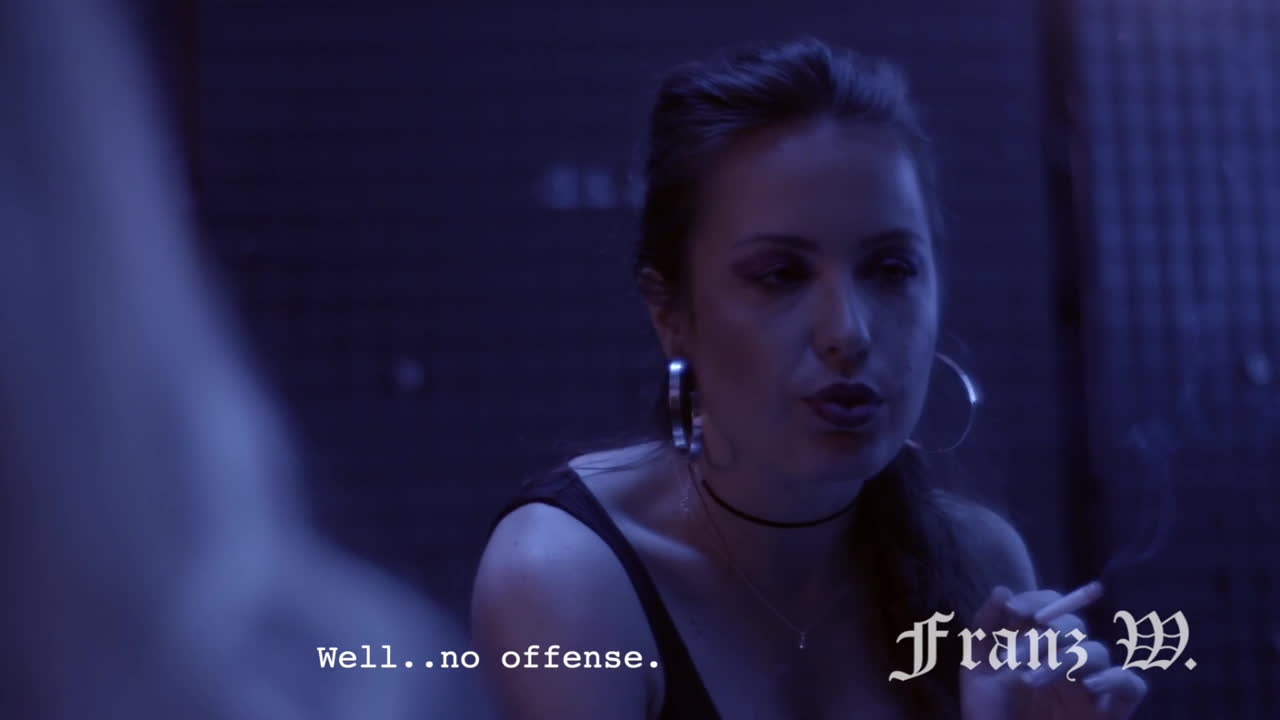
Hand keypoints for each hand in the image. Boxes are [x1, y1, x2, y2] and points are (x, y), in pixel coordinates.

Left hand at [959, 582, 1147, 718]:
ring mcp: (1091, 685)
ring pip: (1096, 652)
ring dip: (1064, 659)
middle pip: (1073, 626)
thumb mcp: (978, 671)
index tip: (1013, 610)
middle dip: (1043, 636)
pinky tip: (1088, 686)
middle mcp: (1067, 660)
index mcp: (1040, 645)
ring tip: (1031, 679)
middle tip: (1017, 658)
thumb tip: (1003, 590)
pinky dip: (1114, 679)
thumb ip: (985, 629)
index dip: (1036, 601)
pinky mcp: (1112, 711)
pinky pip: (1131, 684)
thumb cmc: (991, 715)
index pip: (1050, 607)